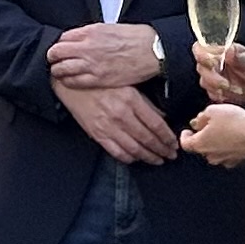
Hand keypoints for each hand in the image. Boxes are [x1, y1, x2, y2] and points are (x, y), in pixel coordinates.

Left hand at [48, 21, 165, 90]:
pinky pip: (74, 82)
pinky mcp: (99, 79)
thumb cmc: (135, 38)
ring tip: (58, 72)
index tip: (58, 48)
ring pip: (61, 69)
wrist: (152, 51)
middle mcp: (87, 48)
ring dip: (57, 70)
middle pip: (56, 52)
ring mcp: (92, 65)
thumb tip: (79, 39)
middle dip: (52, 57)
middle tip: (52, 60)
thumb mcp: (109, 28)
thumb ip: (91, 34)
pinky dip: (68, 82)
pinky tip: (69, 81)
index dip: (58, 44)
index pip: (62, 38)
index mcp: (90, 32)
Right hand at [55, 76, 180, 169]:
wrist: (71, 85)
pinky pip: (116, 152)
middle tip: (170, 155)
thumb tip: (162, 118)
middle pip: (148, 139)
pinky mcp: (97, 134)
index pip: (156, 124)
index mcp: (131, 99)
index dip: (167, 137)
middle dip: (162, 150)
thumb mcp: (127, 85)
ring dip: (148, 157)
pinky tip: (136, 158)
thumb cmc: (101, 83)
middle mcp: (120, 114)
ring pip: (134, 149)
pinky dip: (129, 158)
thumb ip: (145, 102)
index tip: (173, 143)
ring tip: (157, 160)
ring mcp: (108, 126)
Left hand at [180, 103, 244, 168]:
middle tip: (208, 124)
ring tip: (224, 127)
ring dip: (216, 141)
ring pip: (214, 150)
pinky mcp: (237, 161)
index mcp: (200, 144)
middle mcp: (210, 156)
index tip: (186, 131)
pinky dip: (228, 145)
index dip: (185, 136)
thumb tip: (197, 121)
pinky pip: (228, 153)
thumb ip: (201, 116)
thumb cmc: (236, 123)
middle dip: (202, 136)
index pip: (185, 144)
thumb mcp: (213, 111)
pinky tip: (234, 135)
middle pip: (200, 147)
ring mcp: (224, 160)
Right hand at [194, 42, 244, 106]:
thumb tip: (228, 51)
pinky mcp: (215, 90)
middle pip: (201, 68)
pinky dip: (221, 96)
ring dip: (218, 88)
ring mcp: (212, 77)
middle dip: (213, 78)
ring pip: (205, 83)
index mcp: (218, 51)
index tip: (212, 64)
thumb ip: (239, 56)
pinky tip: (231, 94)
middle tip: (226, 84)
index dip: (202, 56)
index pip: (200, 49)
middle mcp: (212, 63)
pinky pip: (211, 94)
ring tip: (234, 89)